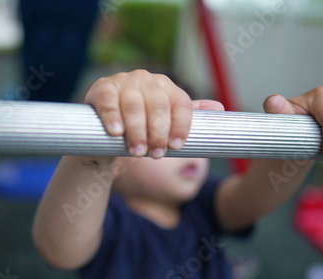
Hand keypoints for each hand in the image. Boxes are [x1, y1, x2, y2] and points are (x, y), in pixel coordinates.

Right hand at [84, 69, 223, 157]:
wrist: (106, 126)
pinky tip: (116, 132)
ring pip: (134, 104)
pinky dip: (112, 116)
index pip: (181, 103)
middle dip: (158, 132)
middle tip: (155, 155)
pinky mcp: (102, 87)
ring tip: (137, 151)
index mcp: (167, 87)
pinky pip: (109, 100)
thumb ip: (186, 116)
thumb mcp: (164, 120)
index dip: (181, 125)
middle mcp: (147, 79)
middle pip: (158, 105)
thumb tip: (220, 108)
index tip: (177, 147)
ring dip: (136, 129)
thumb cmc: (141, 123)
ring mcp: (124, 81)